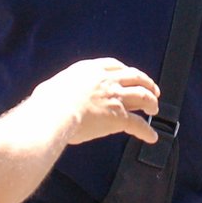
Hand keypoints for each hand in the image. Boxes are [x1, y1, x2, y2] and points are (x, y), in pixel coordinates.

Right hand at [34, 58, 159, 144]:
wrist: (55, 112)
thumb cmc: (47, 102)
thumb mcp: (52, 86)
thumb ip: (58, 88)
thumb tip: (47, 94)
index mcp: (91, 70)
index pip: (115, 65)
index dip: (126, 71)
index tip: (131, 75)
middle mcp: (107, 80)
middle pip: (135, 77)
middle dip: (147, 83)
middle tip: (153, 90)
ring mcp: (115, 97)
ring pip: (143, 97)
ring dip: (151, 102)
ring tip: (154, 109)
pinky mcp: (119, 116)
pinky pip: (138, 124)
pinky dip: (147, 131)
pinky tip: (152, 137)